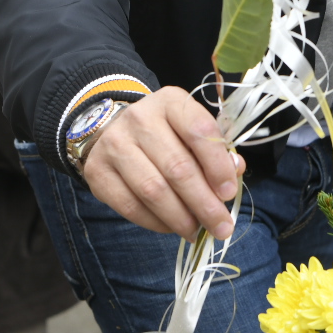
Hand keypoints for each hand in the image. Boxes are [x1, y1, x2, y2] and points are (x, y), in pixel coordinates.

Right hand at [81, 86, 245, 240]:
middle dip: (204, 203)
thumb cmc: (166, 133)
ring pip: (153, 190)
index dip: (217, 166)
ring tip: (197, 231)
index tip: (229, 193)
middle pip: (177, 167)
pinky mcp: (97, 171)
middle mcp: (140, 118)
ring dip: (180, 218)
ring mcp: (114, 144)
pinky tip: (171, 228)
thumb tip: (235, 171)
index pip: (199, 131)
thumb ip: (216, 149)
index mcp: (170, 101)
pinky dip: (155, 222)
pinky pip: (130, 205)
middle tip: (221, 226)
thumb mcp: (192, 130)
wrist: (115, 131)